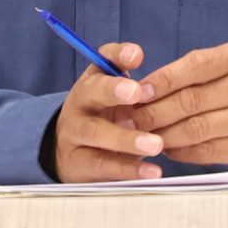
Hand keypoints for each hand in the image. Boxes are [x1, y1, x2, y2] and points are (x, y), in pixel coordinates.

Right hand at [52, 43, 165, 182]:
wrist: (72, 152)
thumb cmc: (107, 117)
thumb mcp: (119, 98)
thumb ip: (137, 83)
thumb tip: (151, 71)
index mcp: (95, 81)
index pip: (103, 59)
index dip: (118, 55)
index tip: (137, 56)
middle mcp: (81, 103)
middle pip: (92, 92)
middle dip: (113, 91)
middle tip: (137, 92)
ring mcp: (75, 133)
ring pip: (95, 132)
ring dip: (125, 138)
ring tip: (155, 145)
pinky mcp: (78, 163)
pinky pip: (101, 165)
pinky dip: (127, 169)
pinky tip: (151, 172)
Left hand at [123, 41, 227, 170]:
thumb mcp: (227, 67)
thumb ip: (190, 74)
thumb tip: (141, 92)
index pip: (195, 66)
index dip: (161, 80)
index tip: (135, 92)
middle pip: (191, 101)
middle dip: (154, 113)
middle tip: (128, 122)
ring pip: (196, 129)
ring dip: (163, 136)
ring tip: (142, 138)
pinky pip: (206, 151)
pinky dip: (180, 152)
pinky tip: (167, 149)